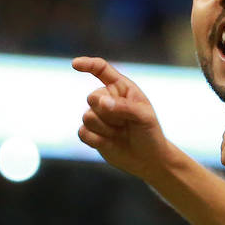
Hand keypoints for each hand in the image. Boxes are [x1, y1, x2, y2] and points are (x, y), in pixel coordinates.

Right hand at [72, 56, 169, 178]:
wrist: (147, 159)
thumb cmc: (149, 133)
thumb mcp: (144, 117)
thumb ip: (123, 107)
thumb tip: (100, 102)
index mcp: (121, 88)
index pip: (101, 70)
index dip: (88, 64)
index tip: (75, 64)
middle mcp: (106, 99)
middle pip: (92, 97)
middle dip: (108, 113)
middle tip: (125, 123)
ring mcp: (97, 116)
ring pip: (87, 117)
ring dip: (105, 128)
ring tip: (120, 133)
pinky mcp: (90, 133)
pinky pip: (82, 132)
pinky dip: (96, 139)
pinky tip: (109, 143)